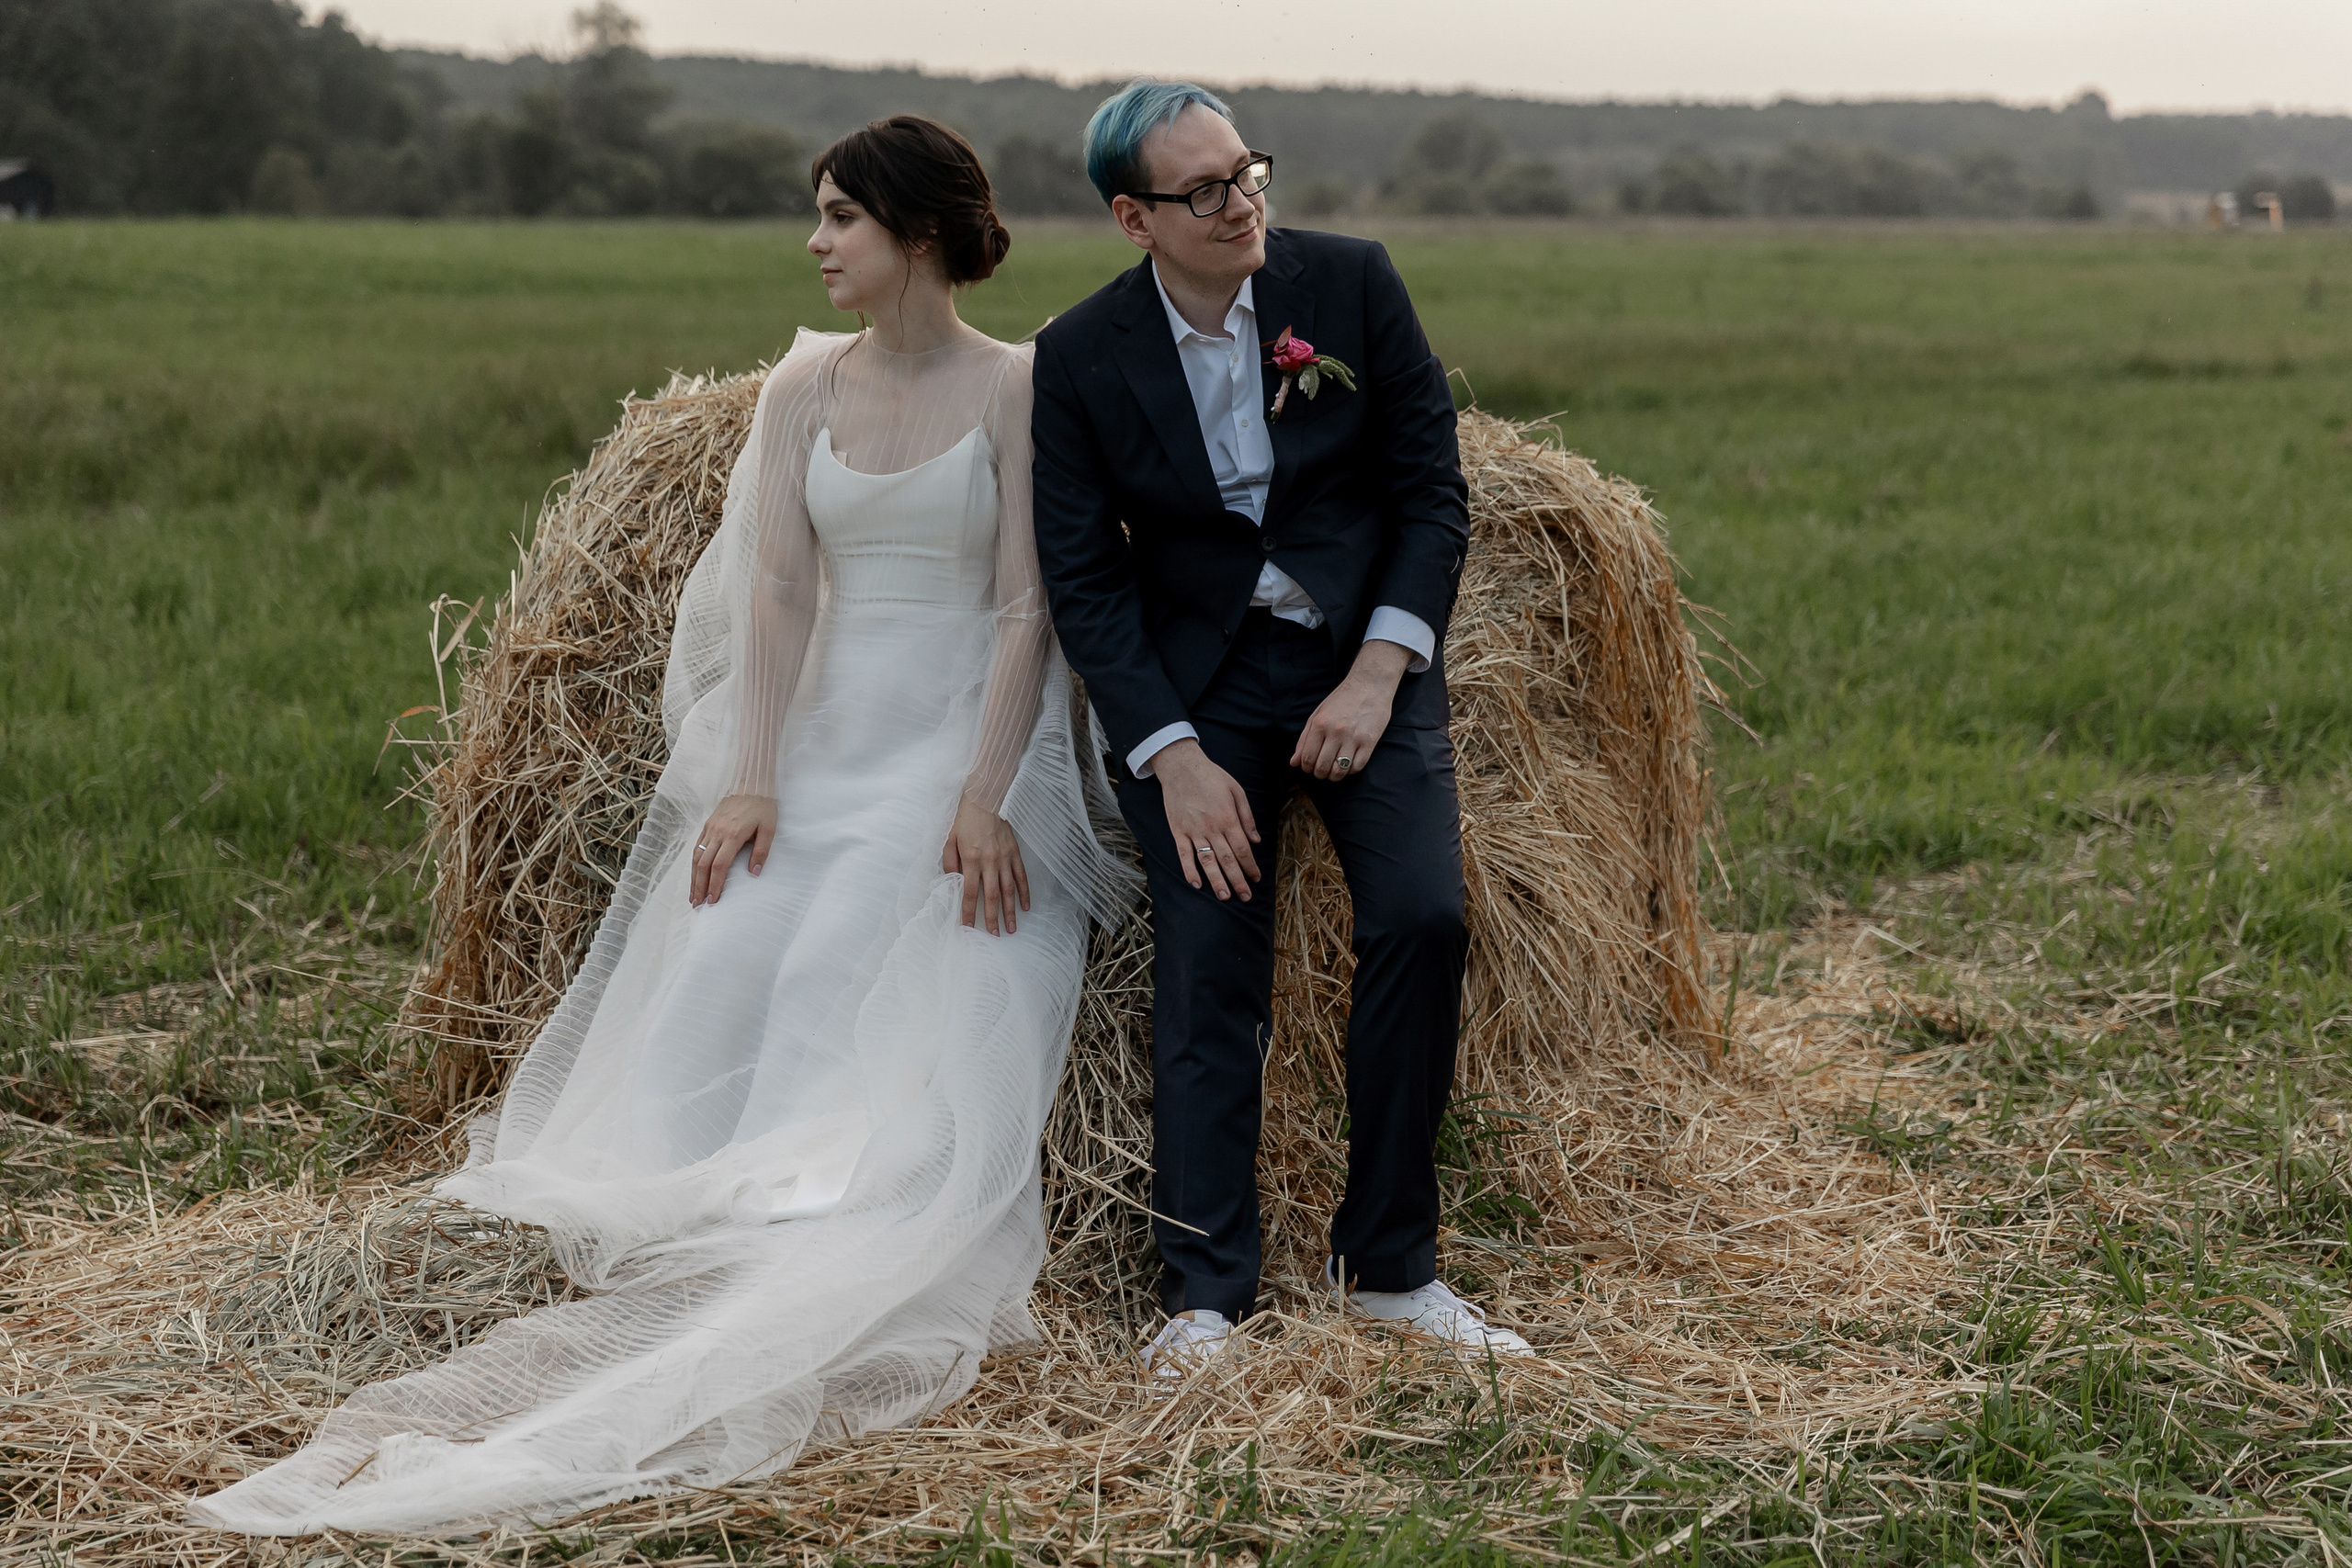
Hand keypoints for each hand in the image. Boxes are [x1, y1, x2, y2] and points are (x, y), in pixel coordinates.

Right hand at [691, 793, 776, 906]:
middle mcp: (717, 832)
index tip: (713, 900)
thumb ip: (761, 851)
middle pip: (703, 865)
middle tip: (698, 905)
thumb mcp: (769, 828)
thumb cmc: (763, 807)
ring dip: (693, 878)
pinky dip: (693, 863)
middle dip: (699, 887)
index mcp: (733, 835)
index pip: (720, 866)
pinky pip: (696, 847)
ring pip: (696, 857)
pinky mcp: (708, 824)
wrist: (751, 784)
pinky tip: (693, 874)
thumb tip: (754, 873)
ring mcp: (710, 828)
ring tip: (693, 895)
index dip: (715, 885)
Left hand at [943, 799, 1031, 935]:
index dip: (968, 911)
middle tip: (994, 935)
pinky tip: (1026, 906)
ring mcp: (1005, 858)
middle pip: (992, 896)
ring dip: (1010, 910)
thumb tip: (951, 883)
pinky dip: (1025, 892)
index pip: (969, 892)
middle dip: (992, 918)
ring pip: (1009, 890)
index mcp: (971, 859)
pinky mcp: (1015, 853)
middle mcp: (990, 861)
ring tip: (1012, 928)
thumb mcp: (949, 839)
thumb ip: (950, 862)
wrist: (985, 799)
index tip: (967, 927)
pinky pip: (1021, 876)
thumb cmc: (963, 819)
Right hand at [1150, 738, 1260, 900]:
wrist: (1182, 766)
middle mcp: (1212, 828)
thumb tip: (1256, 840)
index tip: (1256, 878)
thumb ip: (1247, 817)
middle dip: (1238, 880)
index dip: (1250, 867)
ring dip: (1216, 881)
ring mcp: (1193, 831)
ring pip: (1207, 861)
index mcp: (1228, 819)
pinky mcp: (1178, 831)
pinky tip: (1196, 884)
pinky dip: (1189, 870)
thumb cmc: (1212, 777)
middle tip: (1245, 897)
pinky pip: (1184, 855)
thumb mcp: (1237, 791)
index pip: (1243, 850)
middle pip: (1227, 860)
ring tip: (1224, 896)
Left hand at [1291, 640, 1409, 779]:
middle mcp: (1335, 731)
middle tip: (1322, 771)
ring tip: (1334, 771)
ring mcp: (1353, 737)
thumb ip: (1304, 739)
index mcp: (1320, 724)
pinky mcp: (1369, 741)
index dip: (1306, 768)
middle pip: (1322, 767)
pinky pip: (1357, 767)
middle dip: (1319, 774)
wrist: (1369, 684)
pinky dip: (1350, 771)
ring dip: (1334, 776)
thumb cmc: (1341, 700)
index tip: (1310, 767)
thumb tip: (1293, 763)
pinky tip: (1349, 764)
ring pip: (1339, 770)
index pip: (1307, 758)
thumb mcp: (1318, 715)